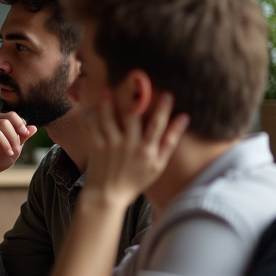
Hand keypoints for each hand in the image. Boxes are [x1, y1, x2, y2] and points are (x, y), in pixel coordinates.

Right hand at [0, 112, 36, 181]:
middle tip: (17, 147)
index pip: (11, 115)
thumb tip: (34, 127)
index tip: (25, 137)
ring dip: (12, 139)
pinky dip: (5, 143)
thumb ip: (22, 137)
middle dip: (17, 134)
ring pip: (2, 124)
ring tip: (12, 151)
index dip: (21, 126)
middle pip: (8, 118)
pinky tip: (8, 152)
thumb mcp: (14, 147)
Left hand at [82, 91, 188, 207]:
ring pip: (109, 119)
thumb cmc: (135, 179)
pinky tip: (92, 108)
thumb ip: (170, 141)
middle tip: (135, 81)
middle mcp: (129, 146)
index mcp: (147, 151)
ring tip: (108, 90)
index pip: (157, 125)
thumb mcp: (157, 164)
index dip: (163, 109)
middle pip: (132, 118)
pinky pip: (93, 127)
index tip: (167, 94)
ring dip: (108, 104)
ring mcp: (111, 145)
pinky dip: (91, 117)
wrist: (108, 194)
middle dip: (134, 99)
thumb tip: (184, 118)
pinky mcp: (96, 146)